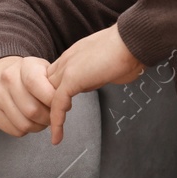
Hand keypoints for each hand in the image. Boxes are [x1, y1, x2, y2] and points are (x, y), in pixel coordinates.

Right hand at [0, 55, 56, 137]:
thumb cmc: (26, 75)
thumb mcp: (44, 70)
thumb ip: (56, 83)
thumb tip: (65, 102)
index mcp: (24, 66)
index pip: (38, 86)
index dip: (53, 101)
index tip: (62, 104)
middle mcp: (6, 79)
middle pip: (32, 111)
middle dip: (48, 118)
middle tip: (53, 116)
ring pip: (24, 124)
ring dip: (38, 127)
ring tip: (41, 119)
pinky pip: (14, 131)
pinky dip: (26, 130)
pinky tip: (28, 121)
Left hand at [44, 24, 144, 144]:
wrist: (132, 41)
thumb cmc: (128, 50)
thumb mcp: (106, 64)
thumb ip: (96, 72)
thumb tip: (96, 81)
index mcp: (73, 56)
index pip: (54, 77)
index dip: (53, 95)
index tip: (58, 111)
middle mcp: (66, 61)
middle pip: (44, 87)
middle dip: (46, 107)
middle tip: (51, 127)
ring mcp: (67, 69)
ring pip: (46, 96)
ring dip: (49, 116)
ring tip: (53, 135)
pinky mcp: (72, 78)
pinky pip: (57, 104)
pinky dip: (56, 122)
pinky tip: (57, 136)